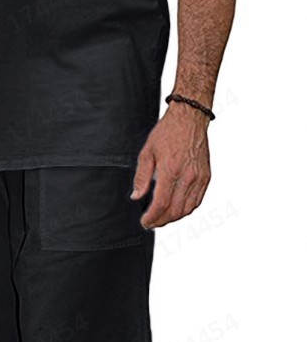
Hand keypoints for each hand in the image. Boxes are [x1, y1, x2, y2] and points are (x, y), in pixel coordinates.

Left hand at [131, 102, 210, 227]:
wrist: (189, 119)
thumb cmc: (168, 132)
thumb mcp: (147, 152)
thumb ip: (142, 177)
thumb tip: (136, 196)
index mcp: (170, 171)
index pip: (161, 204)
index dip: (152, 217)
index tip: (145, 222)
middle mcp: (187, 177)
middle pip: (175, 211)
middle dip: (162, 221)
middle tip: (152, 222)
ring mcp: (199, 178)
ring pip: (188, 208)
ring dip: (175, 217)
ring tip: (163, 218)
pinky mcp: (206, 177)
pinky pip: (197, 200)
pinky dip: (187, 209)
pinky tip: (178, 208)